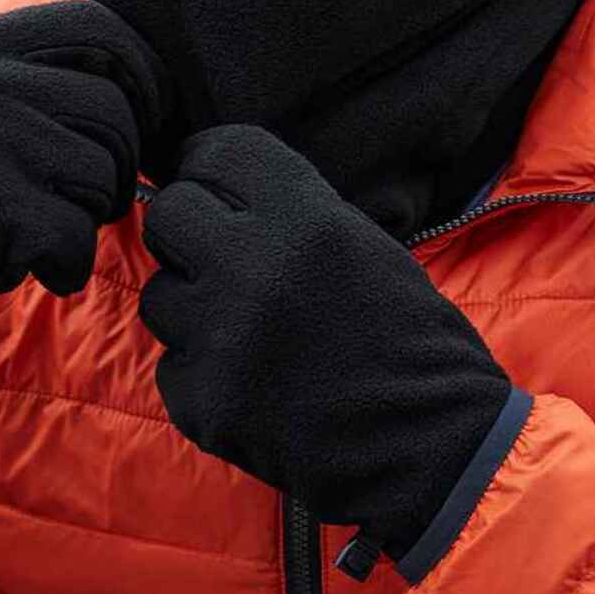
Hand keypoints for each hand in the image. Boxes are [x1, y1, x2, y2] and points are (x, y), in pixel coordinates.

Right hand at [0, 0, 169, 388]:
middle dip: (122, 163)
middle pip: (116, 109)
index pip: (102, 27)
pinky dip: (68, 265)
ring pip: (106, 172)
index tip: (146, 118)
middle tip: (92, 199)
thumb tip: (151, 75)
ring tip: (45, 232)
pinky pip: (78, 232)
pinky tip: (36, 270)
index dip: (144, 75)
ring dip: (91, 217)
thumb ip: (35, 78)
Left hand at [137, 124, 511, 561]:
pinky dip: (204, 374)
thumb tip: (218, 191)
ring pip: (161, 295)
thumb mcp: (361, 244)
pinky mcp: (205, 403)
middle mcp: (256, 267)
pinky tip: (252, 382)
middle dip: (186, 232)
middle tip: (214, 256)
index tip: (209, 182)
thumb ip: (289, 212)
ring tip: (245, 330)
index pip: (220, 151)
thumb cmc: (407, 336)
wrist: (433, 442)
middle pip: (170, 213)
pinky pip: (173, 367)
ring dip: (192, 309)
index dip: (208, 164)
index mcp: (306, 219)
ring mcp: (224, 338)